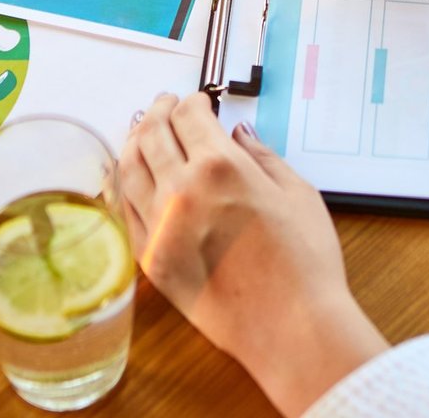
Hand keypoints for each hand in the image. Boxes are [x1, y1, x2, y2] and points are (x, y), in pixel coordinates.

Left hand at [119, 93, 386, 414]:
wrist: (291, 326)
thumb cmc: (304, 262)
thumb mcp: (298, 193)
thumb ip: (263, 155)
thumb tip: (238, 133)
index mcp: (221, 166)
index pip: (189, 116)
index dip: (192, 102)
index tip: (198, 102)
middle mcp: (181, 191)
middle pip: (152, 134)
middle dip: (159, 112)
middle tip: (165, 105)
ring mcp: (159, 226)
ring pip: (129, 168)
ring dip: (134, 142)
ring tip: (143, 132)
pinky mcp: (150, 259)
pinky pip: (124, 210)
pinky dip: (123, 184)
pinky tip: (131, 177)